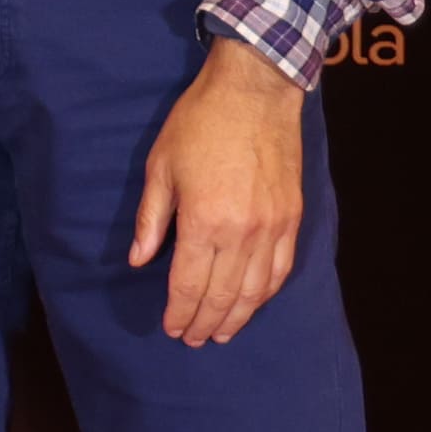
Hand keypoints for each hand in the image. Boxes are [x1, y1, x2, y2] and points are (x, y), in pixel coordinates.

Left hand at [127, 36, 304, 345]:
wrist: (254, 92)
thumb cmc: (199, 124)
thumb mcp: (160, 167)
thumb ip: (152, 220)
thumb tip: (138, 260)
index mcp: (204, 221)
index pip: (189, 284)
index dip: (178, 312)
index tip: (170, 328)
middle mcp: (241, 233)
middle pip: (222, 295)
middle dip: (204, 322)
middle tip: (192, 339)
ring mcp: (272, 228)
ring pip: (255, 291)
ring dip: (237, 317)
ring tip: (220, 333)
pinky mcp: (292, 218)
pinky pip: (280, 269)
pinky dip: (266, 294)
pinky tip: (254, 304)